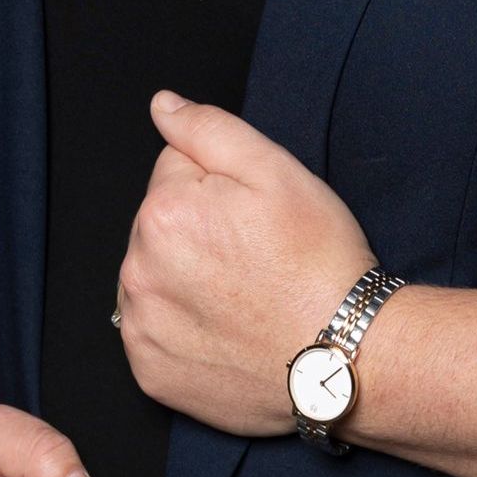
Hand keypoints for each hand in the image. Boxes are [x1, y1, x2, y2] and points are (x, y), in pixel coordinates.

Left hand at [115, 89, 377, 435]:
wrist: (338, 354)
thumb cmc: (314, 257)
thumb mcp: (274, 169)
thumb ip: (208, 128)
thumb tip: (161, 104)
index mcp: (163, 212)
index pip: (176, 168)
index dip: (220, 182)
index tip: (253, 211)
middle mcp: (137, 271)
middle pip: (162, 221)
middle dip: (198, 225)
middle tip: (253, 250)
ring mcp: (141, 329)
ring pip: (156, 272)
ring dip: (186, 273)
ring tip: (242, 289)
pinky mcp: (151, 372)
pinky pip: (155, 328)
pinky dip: (182, 323)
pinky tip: (225, 325)